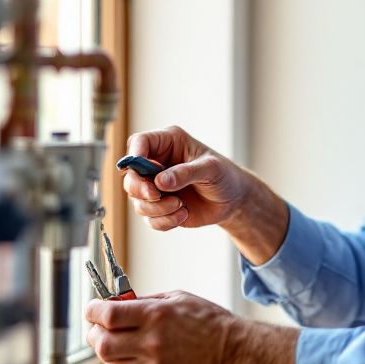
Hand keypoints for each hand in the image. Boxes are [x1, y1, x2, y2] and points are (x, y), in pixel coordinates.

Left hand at [85, 293, 302, 363]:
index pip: (107, 315)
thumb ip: (147, 301)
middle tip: (100, 334)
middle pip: (102, 344)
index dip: (92, 312)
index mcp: (155, 314)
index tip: (92, 311)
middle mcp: (152, 341)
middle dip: (95, 337)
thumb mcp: (179, 298)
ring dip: (112, 362)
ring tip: (123, 356)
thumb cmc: (209, 323)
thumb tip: (119, 304)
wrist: (235, 352)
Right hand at [121, 126, 290, 263]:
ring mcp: (157, 187)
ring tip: (181, 206)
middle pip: (130, 175)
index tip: (138, 168)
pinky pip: (150, 218)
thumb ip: (186, 173)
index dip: (134, 155)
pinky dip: (164, 220)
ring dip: (157, 208)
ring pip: (138, 200)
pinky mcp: (160, 207)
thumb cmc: (224, 175)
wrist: (233, 200)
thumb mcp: (210, 169)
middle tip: (157, 195)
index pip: (140, 143)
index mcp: (168, 143)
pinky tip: (184, 214)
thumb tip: (160, 182)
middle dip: (141, 188)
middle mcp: (157, 164)